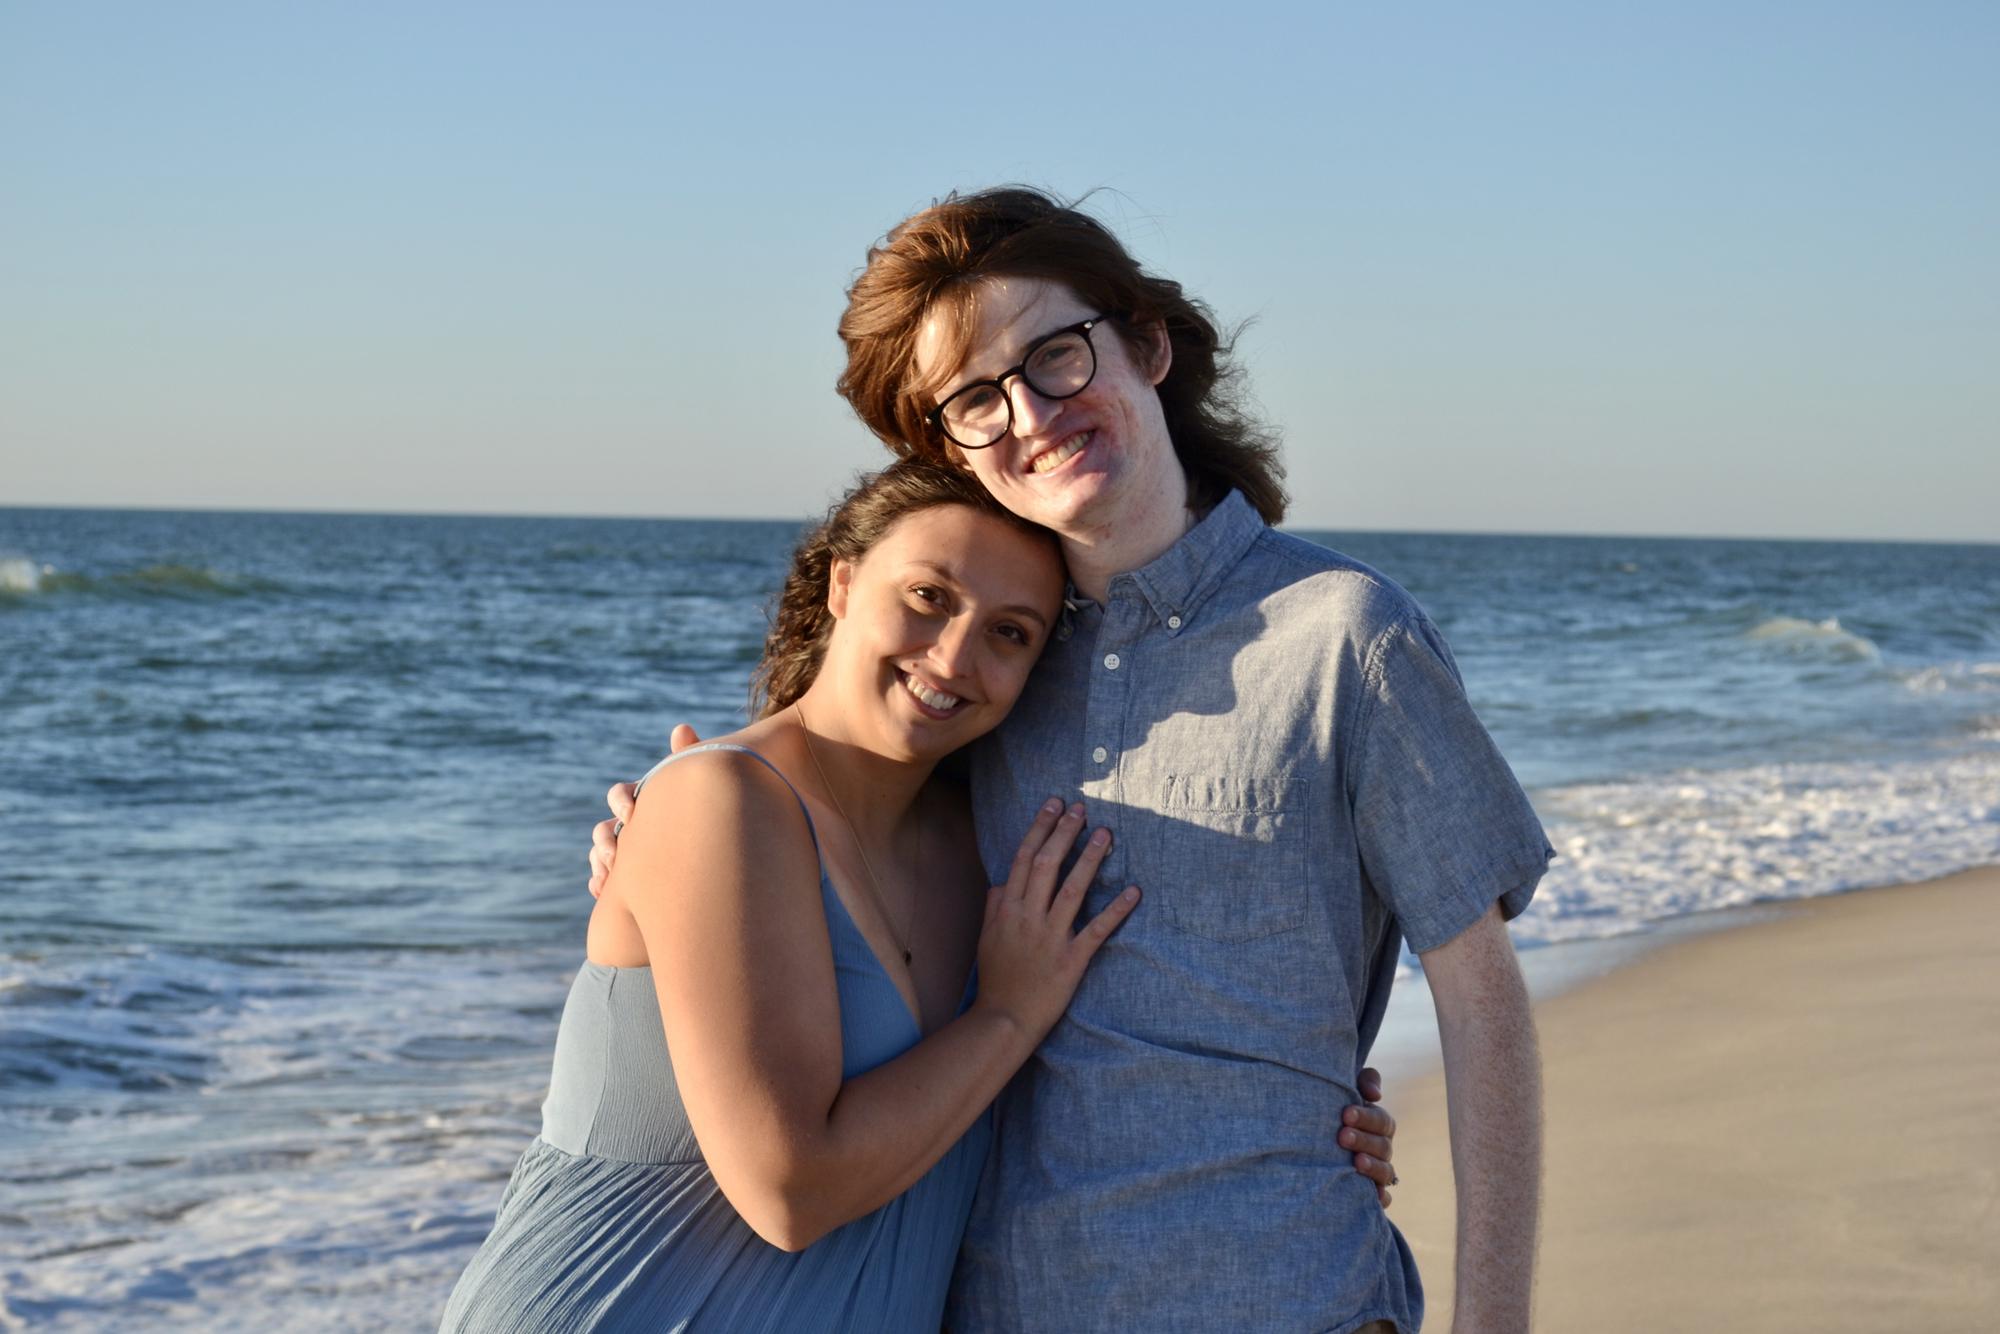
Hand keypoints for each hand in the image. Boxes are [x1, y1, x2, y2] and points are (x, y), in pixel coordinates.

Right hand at [588, 723, 700, 897]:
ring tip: (608, 876)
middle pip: (603, 827)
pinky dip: (599, 882)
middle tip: (615, 853)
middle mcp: (629, 825)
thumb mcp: (695, 785)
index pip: (621, 794)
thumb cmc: (703, 810)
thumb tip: (681, 728)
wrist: (715, 855)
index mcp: (642, 800)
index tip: (632, 813)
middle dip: (605, 838)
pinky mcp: (626, 877)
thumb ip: (686, 758)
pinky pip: (602, 878)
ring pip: (600, 853)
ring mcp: (625, 851)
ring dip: (599, 862)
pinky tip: (603, 889)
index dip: (621, 801)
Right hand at [972, 799, 1139, 1044]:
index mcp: (1008, 909)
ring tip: (1106, 834)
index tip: (1053, 805)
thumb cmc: (997, 979)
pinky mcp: (1072, 960)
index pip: (1024, 859)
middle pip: (1047, 866)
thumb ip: (994, 907)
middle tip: (1081, 808)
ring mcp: (1051, 937)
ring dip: (1090, 860)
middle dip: (1064, 833)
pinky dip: (1116, 910)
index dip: (1040, 829)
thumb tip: (1001, 882)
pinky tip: (1134, 891)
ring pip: (1073, 890)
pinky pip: (1097, 930)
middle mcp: (1028, 917)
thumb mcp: (986, 938)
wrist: (1004, 1019)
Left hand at [1340, 1067, 1399, 1205]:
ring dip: (1373, 1166)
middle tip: (1342, 1136)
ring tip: (1356, 1162)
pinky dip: (1381, 1198)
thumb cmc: (1331, 1110)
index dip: (1367, 1117)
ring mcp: (1377, 1171)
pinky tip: (1373, 1196)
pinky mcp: (1370, 1193)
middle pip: (1383, 1146)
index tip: (1346, 1114)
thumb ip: (1364, 1081)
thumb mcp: (1345, 1090)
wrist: (1309, 1142)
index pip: (1382, 1120)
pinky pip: (1384, 1199)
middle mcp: (1381, 1148)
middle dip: (1364, 1140)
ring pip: (1386, 1171)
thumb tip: (1374, 1094)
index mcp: (1377, 1124)